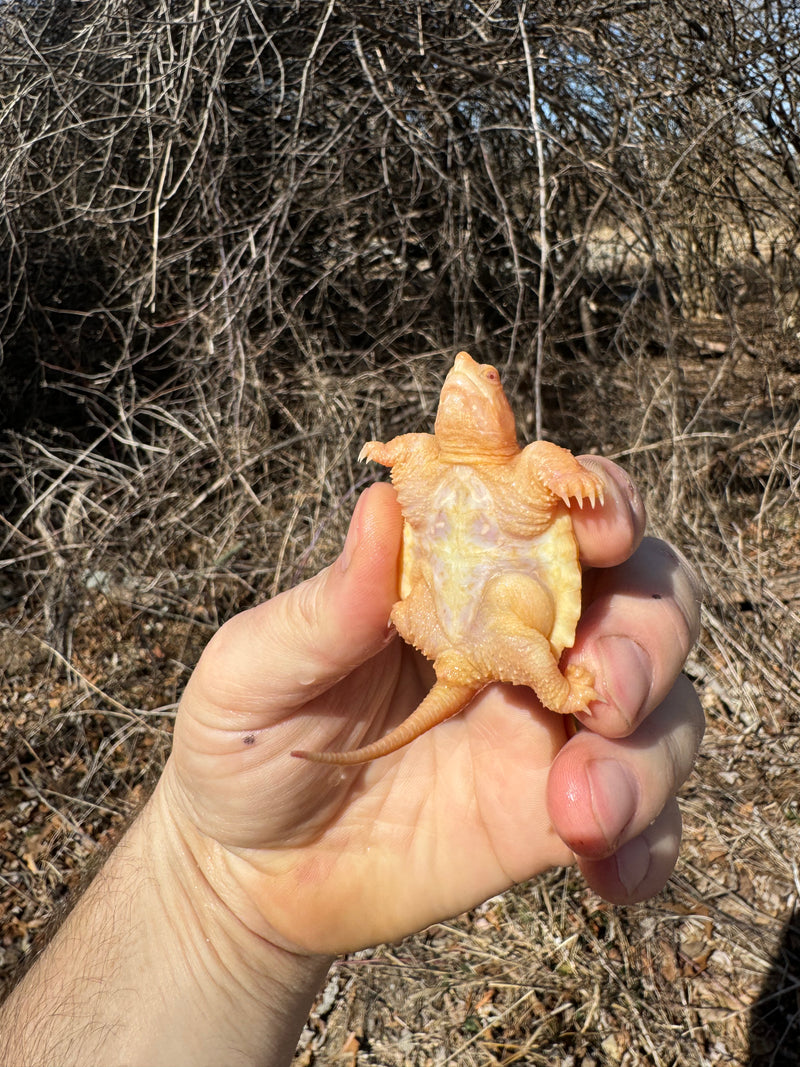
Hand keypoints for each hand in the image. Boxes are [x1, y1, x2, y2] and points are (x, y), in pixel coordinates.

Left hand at [158, 460, 702, 956]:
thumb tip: (380, 506)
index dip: (597, 499)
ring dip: (649, 749)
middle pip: (645, 596)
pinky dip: (649, 842)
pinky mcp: (558, 817)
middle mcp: (521, 639)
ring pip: (667, 707)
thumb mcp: (256, 671)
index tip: (597, 525)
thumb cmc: (246, 744)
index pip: (553, 510)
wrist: (250, 875)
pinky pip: (648, 821)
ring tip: (582, 808)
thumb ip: (324, 605)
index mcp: (456, 577)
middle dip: (647, 629)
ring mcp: (546, 730)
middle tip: (602, 682)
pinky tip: (604, 874)